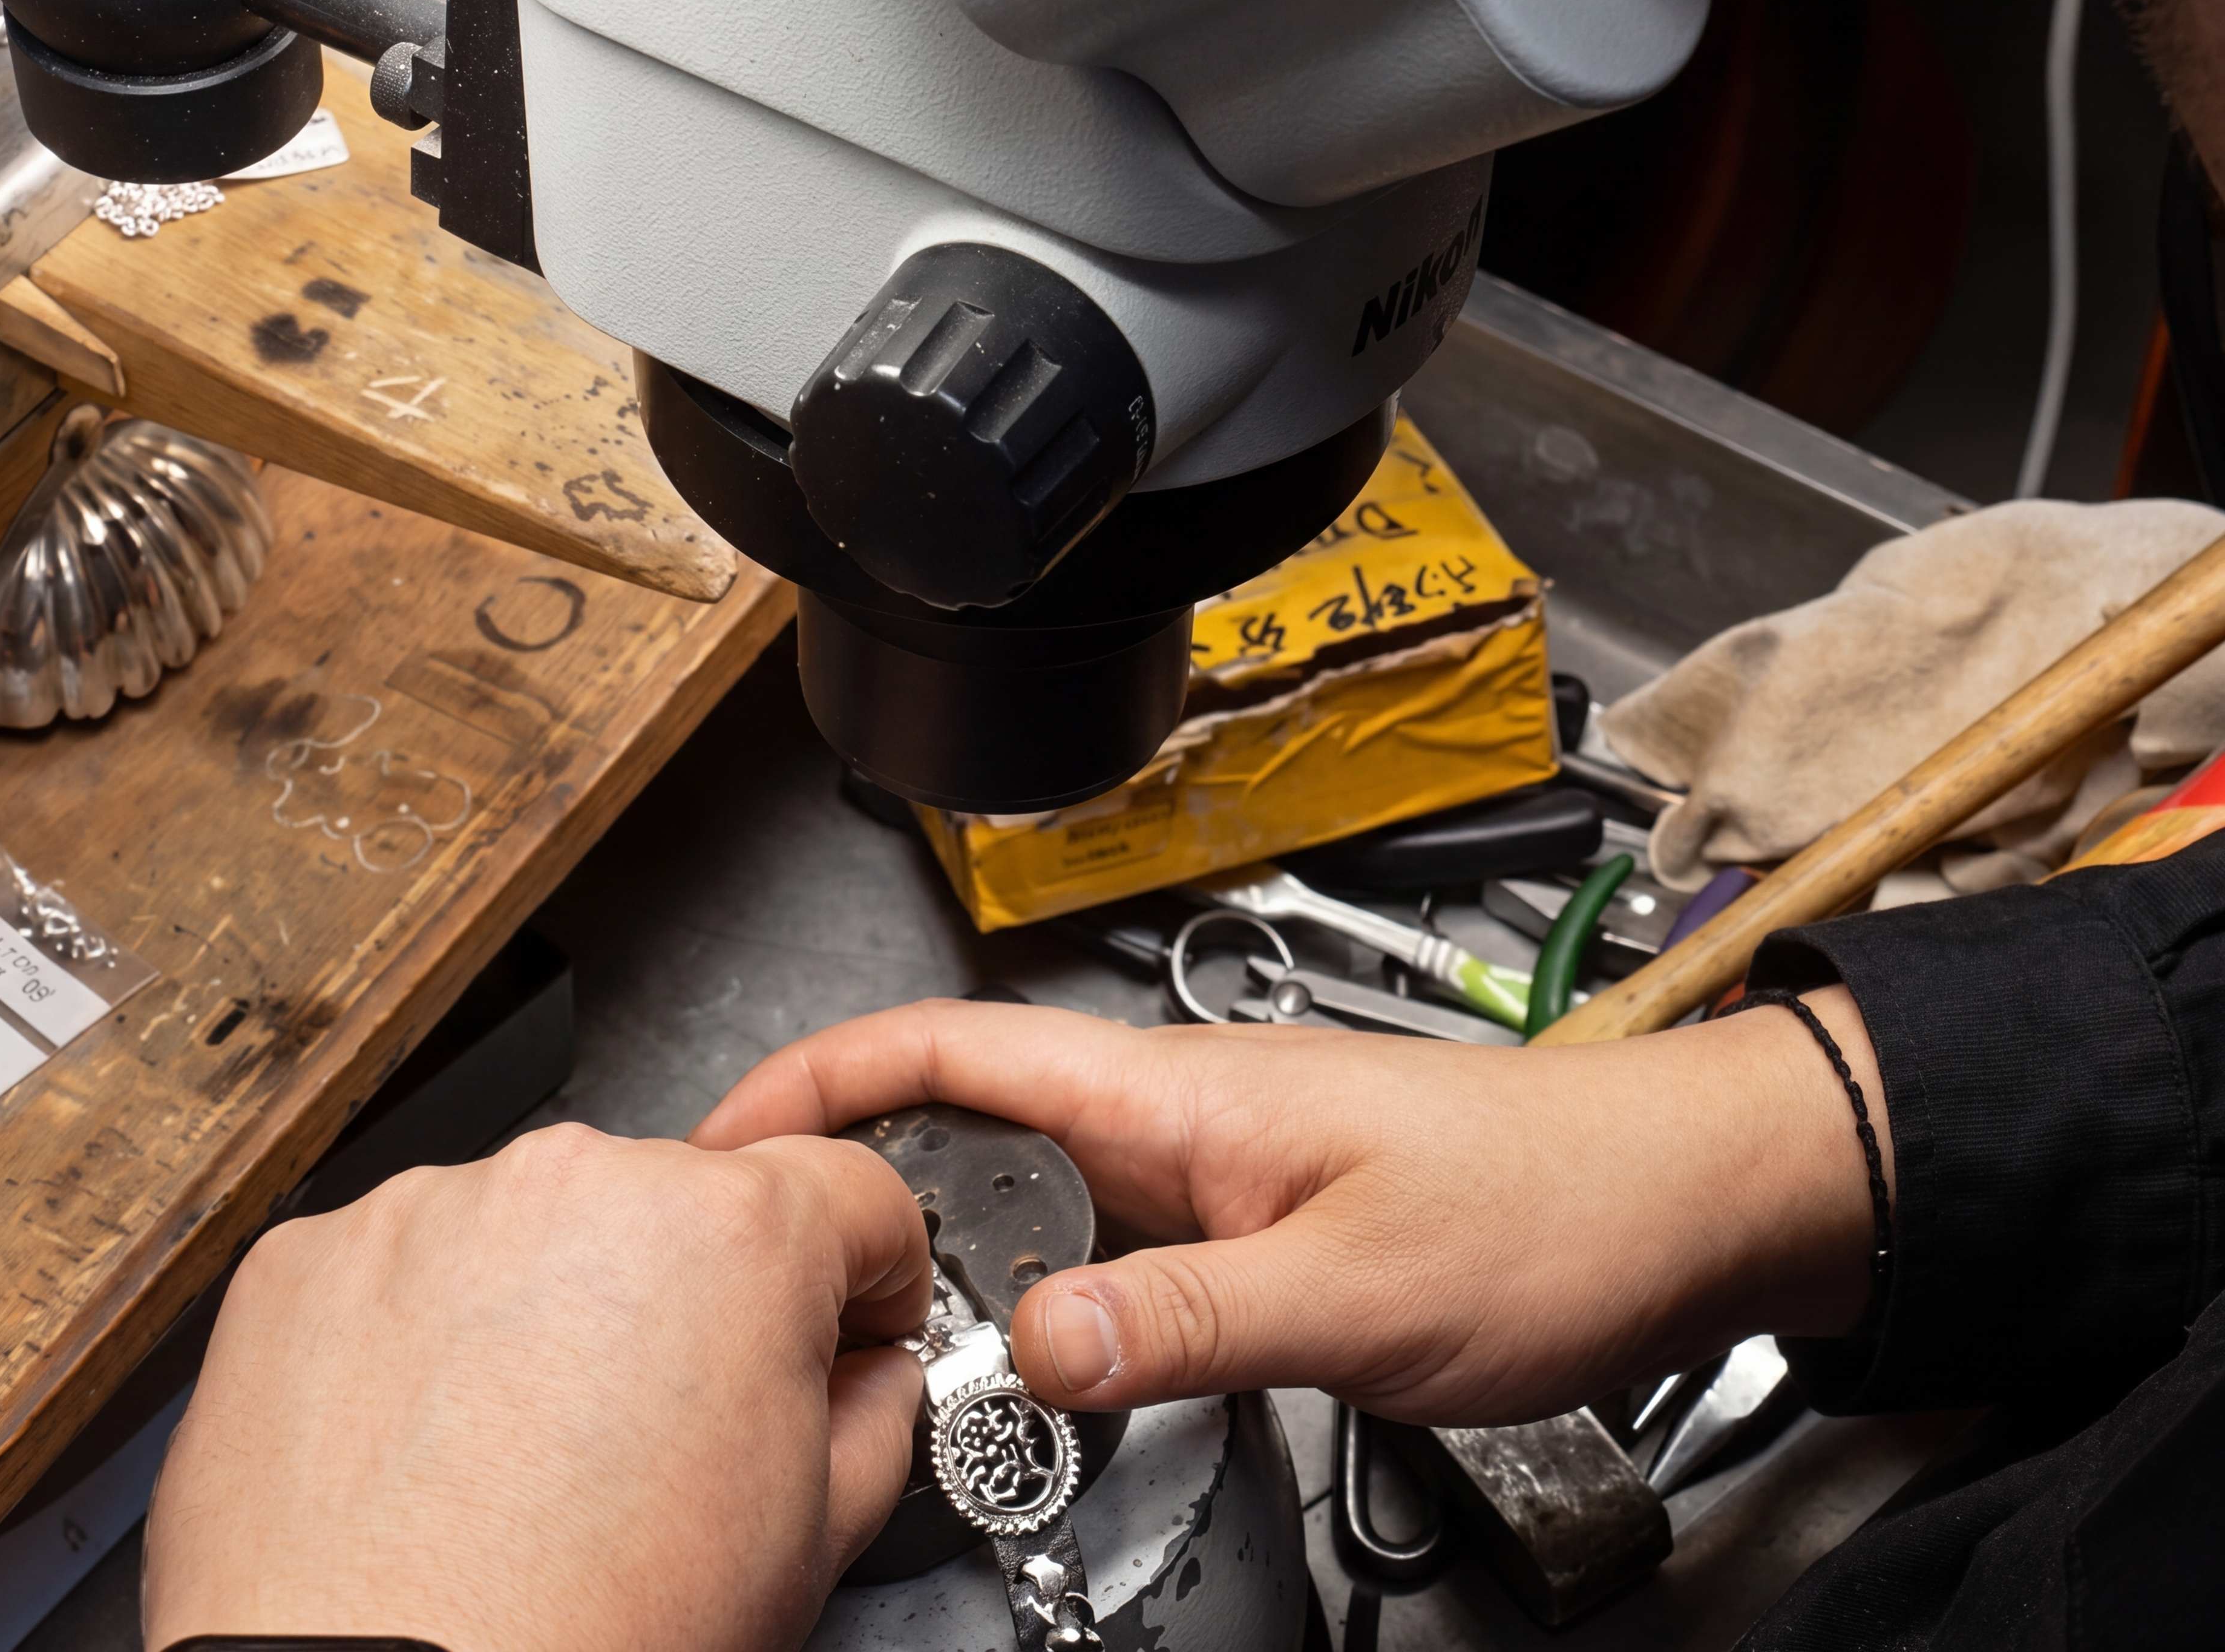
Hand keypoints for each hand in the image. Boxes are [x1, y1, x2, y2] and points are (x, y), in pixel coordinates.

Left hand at [141, 1123, 930, 1651]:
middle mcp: (577, 1184)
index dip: (868, 1269)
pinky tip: (429, 1447)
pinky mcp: (309, 1258)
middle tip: (663, 1433)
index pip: (849, 1190)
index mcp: (730, 1233)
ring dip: (546, 1308)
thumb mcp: (803, 1540)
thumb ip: (872, 1418)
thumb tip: (866, 1377)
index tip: (848, 1314)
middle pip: (678, 1204)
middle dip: (690, 1297)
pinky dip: (418, 1338)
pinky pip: (399, 1270)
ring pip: (532, 1230)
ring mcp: (429, 1210)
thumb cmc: (580, 1631)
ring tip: (525, 1456)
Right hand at [693, 994, 1886, 1427]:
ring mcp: (1208, 1166)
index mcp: (1173, 1094)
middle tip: (786, 1282)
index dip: (817, 1077)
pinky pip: (1104, 1249)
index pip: (945, 1047)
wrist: (1682, 1204)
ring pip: (1028, 1195)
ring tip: (885, 1335)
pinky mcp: (1248, 1220)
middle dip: (853, 1185)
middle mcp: (1174, 1114)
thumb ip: (1186, 1318)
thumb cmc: (1555, 1205)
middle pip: (958, 1123)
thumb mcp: (1360, 1286)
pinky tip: (1038, 1362)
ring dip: (949, 1253)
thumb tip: (1033, 1344)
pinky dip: (1043, 1297)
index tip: (727, 1137)